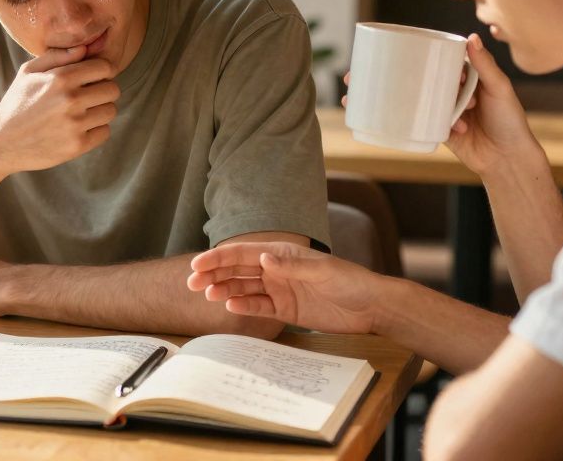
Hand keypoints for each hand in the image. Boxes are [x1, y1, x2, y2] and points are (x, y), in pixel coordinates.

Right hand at [0, 45, 119, 171]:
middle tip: (89, 96)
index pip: (105, 68)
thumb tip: (85, 48)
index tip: (95, 78)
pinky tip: (80, 128)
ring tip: (83, 113)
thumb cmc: (17, 103)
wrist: (2, 142)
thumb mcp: (28, 72)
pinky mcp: (77, 145)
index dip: (102, 71)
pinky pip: (105, 132)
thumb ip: (57, 56)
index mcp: (60, 78)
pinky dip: (96, 130)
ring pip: (111, 111)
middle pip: (113, 90)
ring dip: (100, 111)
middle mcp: (70, 100)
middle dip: (103, 91)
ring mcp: (75, 124)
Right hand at [187, 242, 384, 334]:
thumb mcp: (322, 271)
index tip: (197, 265)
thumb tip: (262, 257)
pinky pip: (259, 306)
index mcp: (282, 253)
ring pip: (244, 288)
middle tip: (192, 284)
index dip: (218, 258)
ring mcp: (280, 289)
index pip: (243, 253)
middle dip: (214, 274)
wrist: (371, 306)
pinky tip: (230, 306)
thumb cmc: (350, 281)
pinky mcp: (285, 309)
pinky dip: (244, 306)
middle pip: (238, 270)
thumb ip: (291, 265)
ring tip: (207, 295)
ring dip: (224, 290)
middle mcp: (277, 269)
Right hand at [342, 35, 540, 175]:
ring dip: (380, 95)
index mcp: (461, 73)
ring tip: (355, 93)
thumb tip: (471, 37)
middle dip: (381, 73)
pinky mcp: (434, 129)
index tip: (382, 45)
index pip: (429, 57)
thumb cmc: (510, 121)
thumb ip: (485, 66)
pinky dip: (391, 119)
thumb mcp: (499, 88)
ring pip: (406, 98)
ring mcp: (438, 109)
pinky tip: (373, 116)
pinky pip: (411, 121)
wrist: (509, 160)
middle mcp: (447, 88)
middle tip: (356, 72)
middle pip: (410, 76)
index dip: (405, 51)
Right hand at [443, 34, 542, 175]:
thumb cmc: (509, 120)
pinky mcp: (442, 130)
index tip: (456, 73)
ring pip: (433, 101)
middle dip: (446, 88)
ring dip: (446, 107)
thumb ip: (485, 64)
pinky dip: (440, 123)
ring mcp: (450, 112)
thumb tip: (472, 37)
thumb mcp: (499, 88)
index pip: (453, 64)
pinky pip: (430, 122)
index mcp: (475, 80)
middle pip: (439, 81)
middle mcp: (460, 94)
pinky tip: (459, 129)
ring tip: (466, 117)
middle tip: (464, 98)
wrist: (507, 159)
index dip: (450, 64)